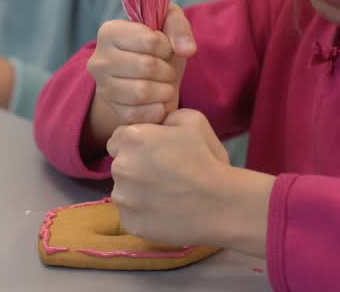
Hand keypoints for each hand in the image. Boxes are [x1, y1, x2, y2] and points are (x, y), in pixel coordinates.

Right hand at [88, 5, 195, 126]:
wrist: (146, 77)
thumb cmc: (156, 46)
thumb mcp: (167, 24)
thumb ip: (179, 27)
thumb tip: (187, 49)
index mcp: (109, 32)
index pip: (150, 40)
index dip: (167, 46)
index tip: (164, 48)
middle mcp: (99, 60)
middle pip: (147, 66)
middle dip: (168, 70)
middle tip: (168, 70)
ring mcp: (103, 88)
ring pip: (142, 92)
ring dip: (165, 90)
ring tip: (166, 85)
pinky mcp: (112, 111)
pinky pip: (139, 114)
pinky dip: (158, 109)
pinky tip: (160, 101)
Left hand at [107, 108, 230, 246]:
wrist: (221, 205)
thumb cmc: (208, 159)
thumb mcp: (192, 120)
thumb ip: (165, 117)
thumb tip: (158, 126)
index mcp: (131, 138)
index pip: (118, 140)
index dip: (137, 146)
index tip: (155, 154)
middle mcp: (119, 167)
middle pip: (120, 165)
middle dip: (136, 168)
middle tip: (164, 175)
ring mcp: (122, 198)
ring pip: (123, 192)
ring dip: (138, 192)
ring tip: (166, 196)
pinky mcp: (129, 223)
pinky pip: (130, 215)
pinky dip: (143, 214)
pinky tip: (165, 211)